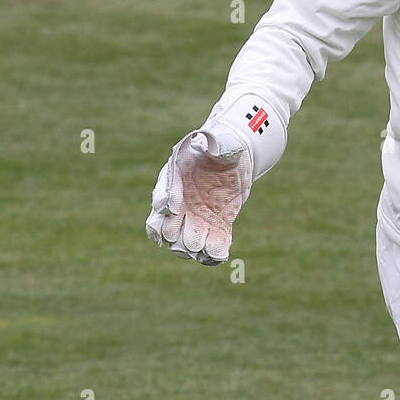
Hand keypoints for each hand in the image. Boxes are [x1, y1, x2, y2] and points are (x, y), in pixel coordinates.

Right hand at [146, 127, 250, 265]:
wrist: (236, 162)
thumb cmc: (225, 147)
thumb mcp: (225, 143)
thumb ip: (222, 146)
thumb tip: (220, 148)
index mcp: (175, 175)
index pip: (163, 190)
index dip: (165, 199)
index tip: (171, 207)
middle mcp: (178, 202)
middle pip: (165, 224)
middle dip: (174, 233)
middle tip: (187, 236)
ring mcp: (193, 218)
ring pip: (181, 241)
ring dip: (190, 248)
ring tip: (202, 250)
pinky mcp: (213, 227)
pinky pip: (208, 246)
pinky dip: (212, 255)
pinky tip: (219, 256)